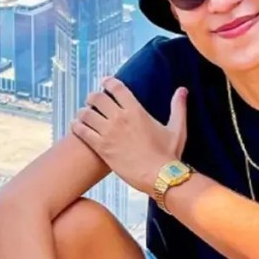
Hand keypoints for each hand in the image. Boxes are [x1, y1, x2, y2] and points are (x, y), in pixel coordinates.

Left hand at [71, 77, 188, 194]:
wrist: (159, 176)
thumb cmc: (168, 154)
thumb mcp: (177, 128)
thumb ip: (178, 107)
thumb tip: (182, 90)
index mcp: (136, 110)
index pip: (117, 88)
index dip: (108, 82)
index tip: (104, 82)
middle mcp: (119, 118)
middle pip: (97, 98)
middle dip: (92, 97)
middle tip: (92, 101)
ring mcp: (108, 133)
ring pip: (86, 114)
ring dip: (83, 112)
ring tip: (83, 114)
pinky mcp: (101, 148)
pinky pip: (82, 132)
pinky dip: (76, 126)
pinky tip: (76, 126)